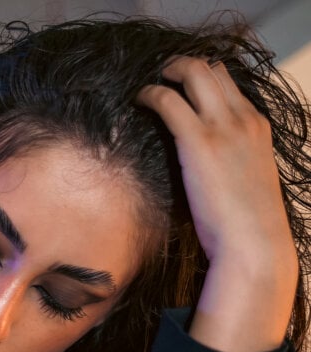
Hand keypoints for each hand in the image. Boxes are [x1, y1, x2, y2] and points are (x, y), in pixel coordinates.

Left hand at [136, 57, 297, 351]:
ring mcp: (223, 127)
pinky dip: (151, 94)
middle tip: (159, 75)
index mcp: (257, 127)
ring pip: (194, 73)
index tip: (180, 84)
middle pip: (212, 69)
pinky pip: (170, 101)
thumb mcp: (243, 182)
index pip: (229, 84)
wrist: (254, 242)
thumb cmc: (245, 224)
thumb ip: (229, 164)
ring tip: (146, 84)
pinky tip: (138, 100)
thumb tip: (205, 168)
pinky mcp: (199, 141)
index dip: (203, 77)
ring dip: (167, 72)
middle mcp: (243, 119)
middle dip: (182, 65)